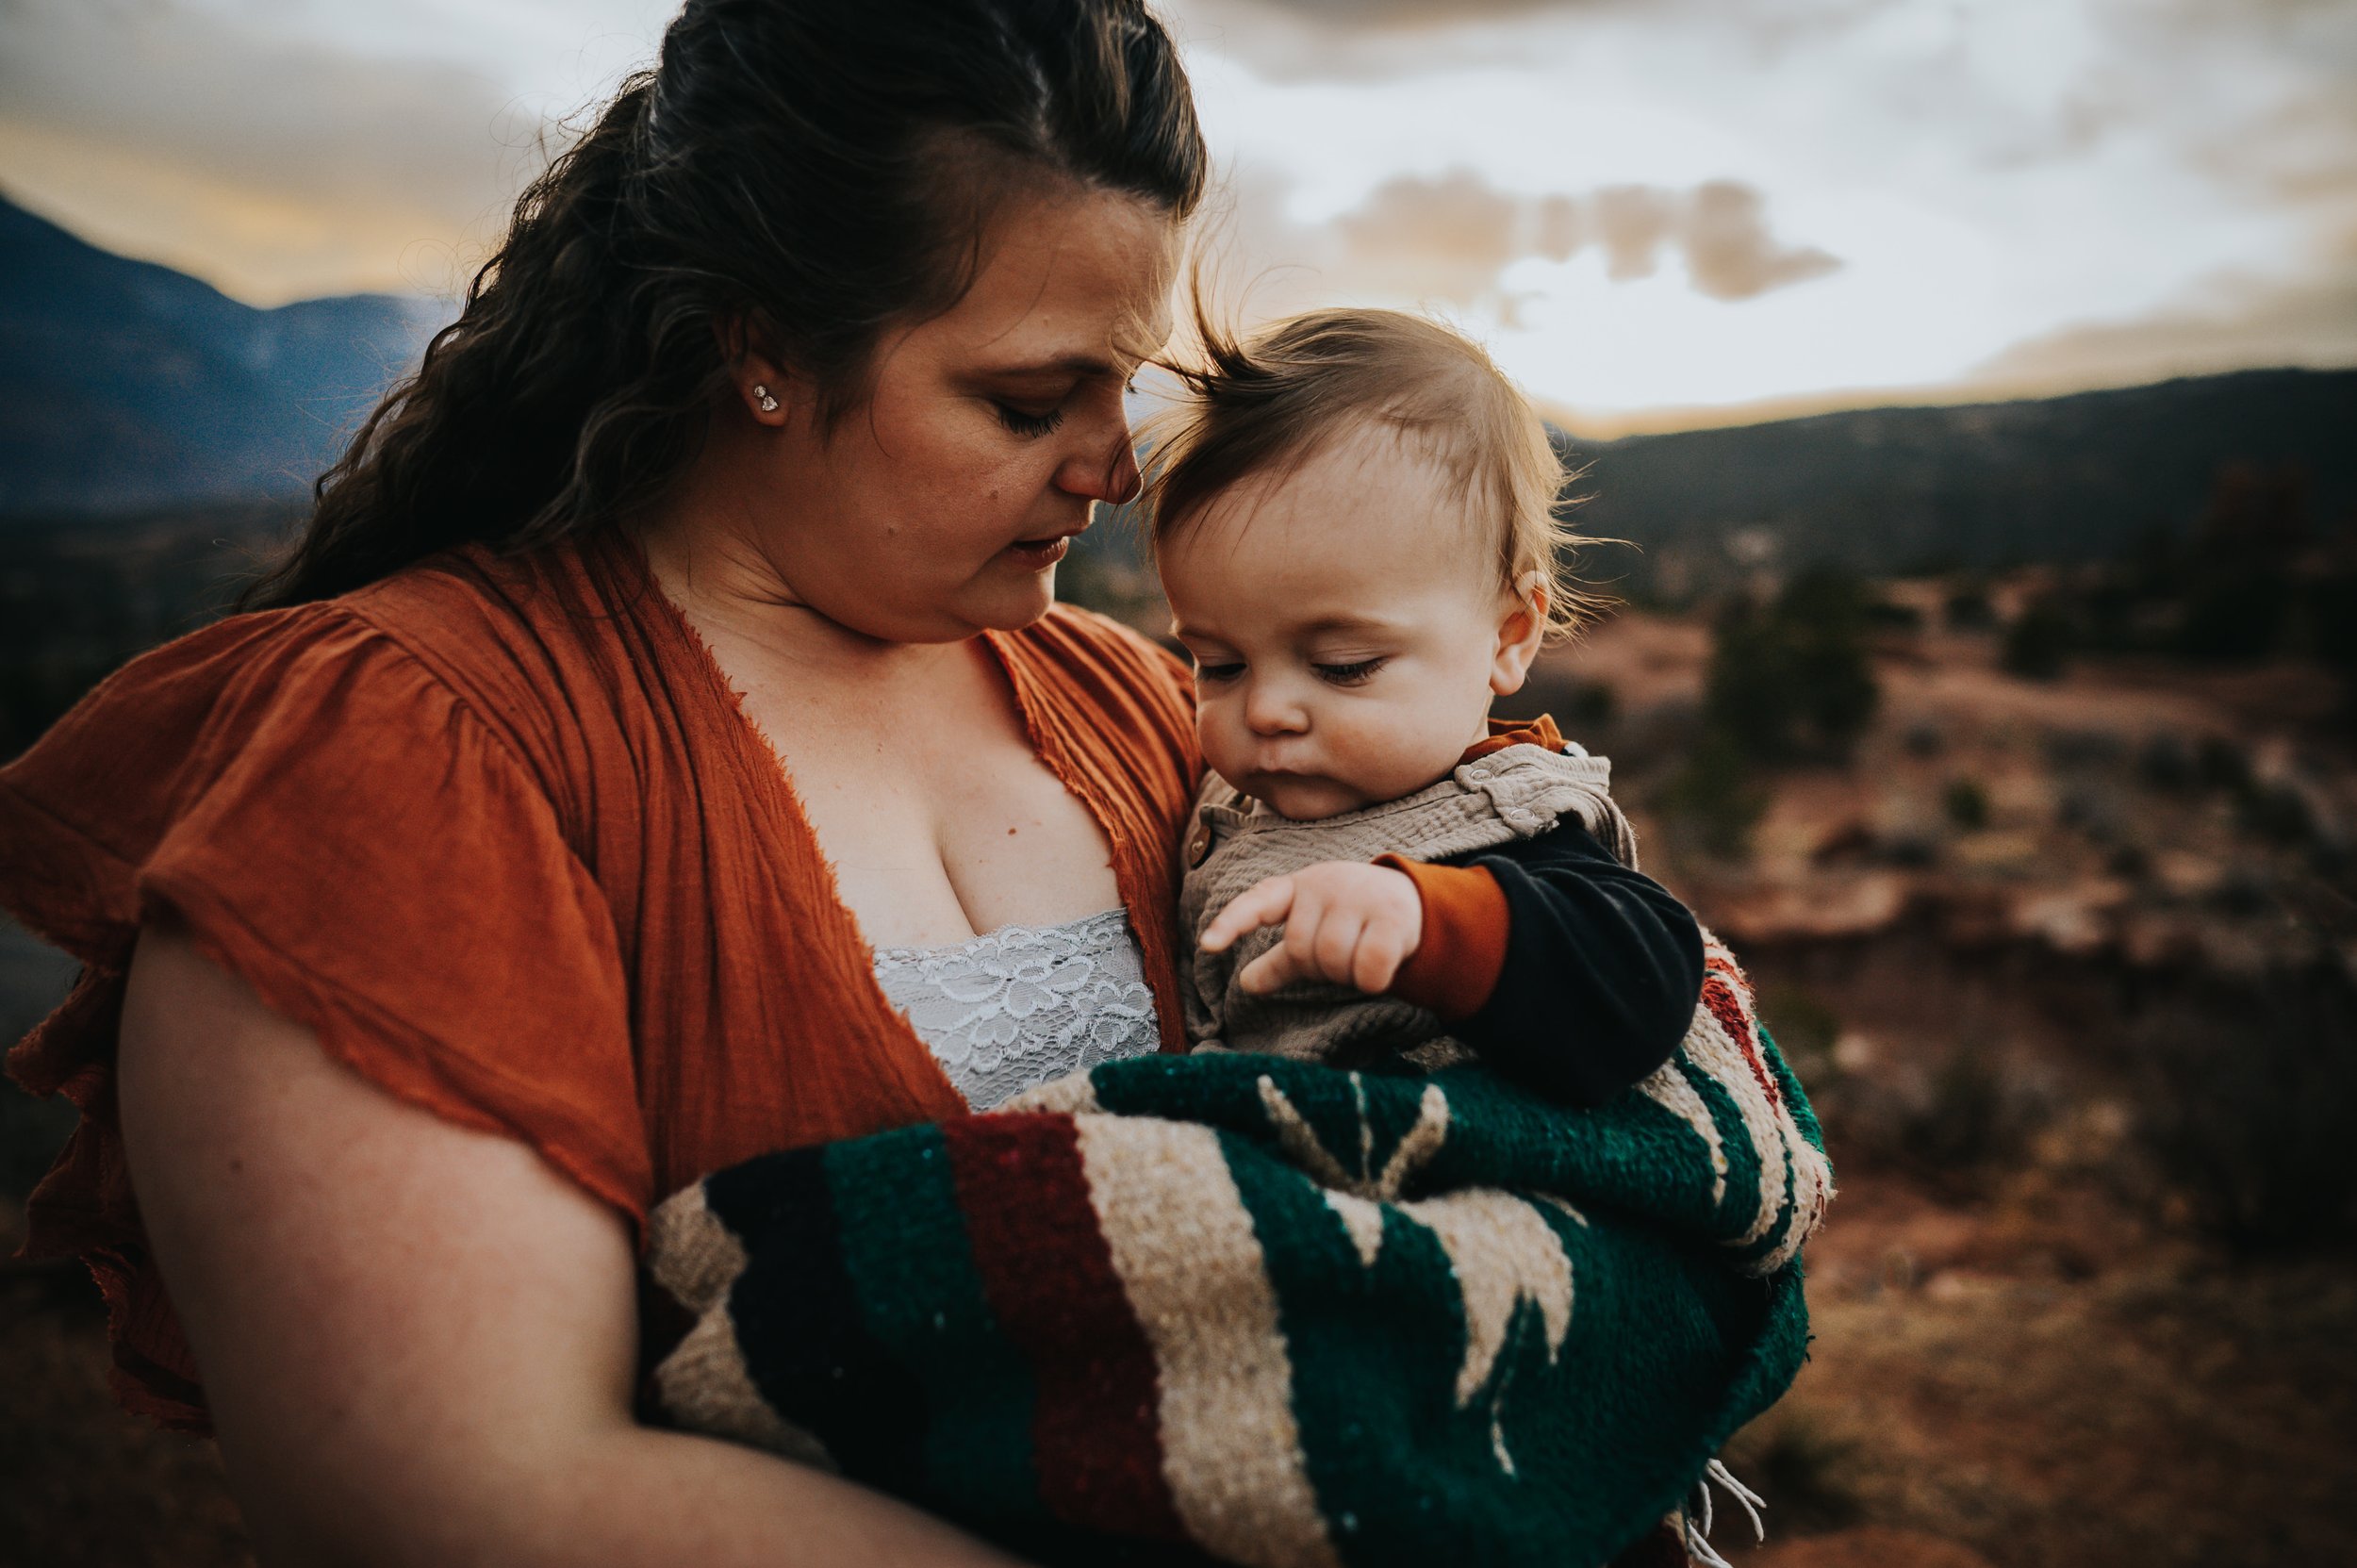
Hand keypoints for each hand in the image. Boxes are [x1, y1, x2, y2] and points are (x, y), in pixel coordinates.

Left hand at [1200, 861, 1423, 996]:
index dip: (1231, 923)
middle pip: (1301, 951)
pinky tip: (1381, 967)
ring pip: (1333, 961)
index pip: (1257, 902)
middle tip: (1342, 955)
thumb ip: (1281, 960)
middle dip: (1321, 968)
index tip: (1208, 945)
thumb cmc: (1350, 920)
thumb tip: (1247, 985)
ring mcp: (1360, 897)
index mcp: (1297, 888)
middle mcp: (1324, 885)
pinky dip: (1372, 980)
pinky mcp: (1393, 916)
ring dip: (1347, 975)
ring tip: (1361, 956)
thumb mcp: (1313, 932)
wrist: (1410, 901)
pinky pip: (1368, 969)